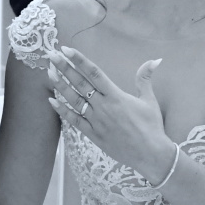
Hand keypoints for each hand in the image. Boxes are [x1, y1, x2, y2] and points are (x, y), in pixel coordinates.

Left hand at [47, 47, 172, 181]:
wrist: (151, 154)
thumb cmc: (151, 127)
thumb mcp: (149, 100)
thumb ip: (145, 78)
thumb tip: (155, 59)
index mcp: (116, 96)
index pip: (94, 73)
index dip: (79, 60)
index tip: (67, 50)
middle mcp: (103, 107)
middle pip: (80, 84)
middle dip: (64, 68)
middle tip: (52, 56)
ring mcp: (96, 121)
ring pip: (74, 100)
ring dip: (61, 86)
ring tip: (50, 73)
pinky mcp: (93, 135)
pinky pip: (74, 121)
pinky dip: (62, 111)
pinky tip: (52, 101)